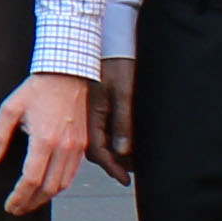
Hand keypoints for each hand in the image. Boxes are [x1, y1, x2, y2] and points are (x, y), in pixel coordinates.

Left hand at [0, 71, 93, 215]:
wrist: (67, 75)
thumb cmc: (38, 89)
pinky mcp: (82, 145)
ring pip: (62, 185)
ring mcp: (76, 147)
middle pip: (48, 188)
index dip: (19, 197)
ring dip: (45, 198)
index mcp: (44, 139)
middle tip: (17, 209)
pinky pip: (72, 174)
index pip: (30, 179)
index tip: (9, 205)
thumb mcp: (10, 108)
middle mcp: (63, 147)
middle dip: (31, 203)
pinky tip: (47, 188)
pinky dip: (59, 186)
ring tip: (30, 202)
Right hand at [90, 56, 137, 179]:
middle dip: (114, 163)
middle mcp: (90, 116)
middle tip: (130, 172)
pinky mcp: (96, 106)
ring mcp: (92, 112)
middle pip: (97, 149)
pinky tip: (124, 142)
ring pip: (100, 141)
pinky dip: (113, 140)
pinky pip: (101, 130)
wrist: (110, 42)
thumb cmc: (118, 62)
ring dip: (114, 153)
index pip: (98, 150)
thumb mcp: (124, 92)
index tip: (124, 179)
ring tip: (131, 160)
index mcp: (93, 113)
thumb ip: (123, 122)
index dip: (112, 167)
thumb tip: (122, 150)